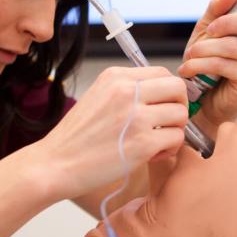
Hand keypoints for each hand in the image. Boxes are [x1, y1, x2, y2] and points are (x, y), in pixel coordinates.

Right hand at [39, 66, 187, 198]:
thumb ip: (128, 91)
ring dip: (174, 130)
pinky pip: (176, 139)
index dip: (169, 91)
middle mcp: (128, 91)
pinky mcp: (143, 142)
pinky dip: (169, 149)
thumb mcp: (98, 97)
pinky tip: (152, 155)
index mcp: (116, 77)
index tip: (165, 106)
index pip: (162, 72)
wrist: (55, 164)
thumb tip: (162, 94)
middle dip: (179, 106)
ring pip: (181, 114)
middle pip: (177, 88)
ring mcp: (137, 116)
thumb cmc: (76, 137)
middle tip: (167, 123)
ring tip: (157, 142)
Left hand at [177, 0, 236, 130]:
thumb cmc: (207, 62)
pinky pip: (227, 64)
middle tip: (210, 30)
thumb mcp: (207, 30)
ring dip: (205, 48)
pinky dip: (202, 64)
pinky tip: (190, 69)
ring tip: (191, 55)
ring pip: (236, 45)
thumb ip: (217, 9)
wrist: (201, 100)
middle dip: (230, 21)